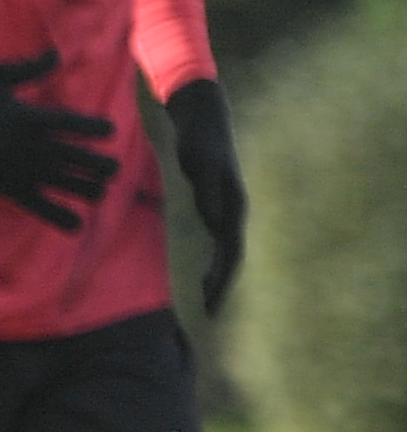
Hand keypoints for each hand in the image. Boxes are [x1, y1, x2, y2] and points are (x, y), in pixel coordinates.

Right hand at [0, 54, 115, 228]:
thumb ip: (27, 68)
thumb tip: (55, 54)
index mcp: (28, 118)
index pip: (72, 124)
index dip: (95, 128)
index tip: (110, 131)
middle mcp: (28, 146)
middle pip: (75, 157)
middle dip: (100, 165)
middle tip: (115, 168)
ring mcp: (17, 168)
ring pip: (62, 182)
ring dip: (86, 189)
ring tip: (100, 192)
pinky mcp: (5, 186)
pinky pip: (37, 205)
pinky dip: (57, 217)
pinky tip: (77, 226)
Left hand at [158, 77, 247, 316]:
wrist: (201, 119)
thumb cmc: (198, 140)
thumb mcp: (199, 164)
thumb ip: (207, 191)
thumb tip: (215, 224)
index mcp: (232, 206)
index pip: (229, 251)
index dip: (219, 278)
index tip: (207, 301)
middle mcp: (233, 211)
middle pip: (230, 256)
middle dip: (220, 285)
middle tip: (206, 312)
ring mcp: (227, 208)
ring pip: (227, 250)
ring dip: (219, 276)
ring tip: (207, 300)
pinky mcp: (216, 204)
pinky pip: (218, 240)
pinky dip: (214, 259)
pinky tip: (206, 272)